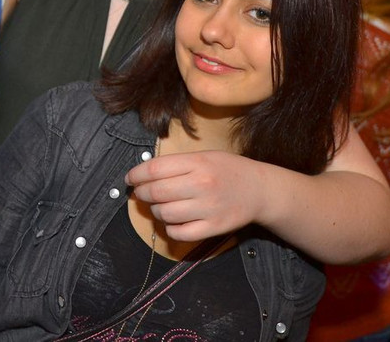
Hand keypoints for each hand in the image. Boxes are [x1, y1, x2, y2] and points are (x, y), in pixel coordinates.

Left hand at [126, 150, 266, 242]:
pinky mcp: (213, 228)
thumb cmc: (229, 170)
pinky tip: (173, 220)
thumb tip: (144, 174)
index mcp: (197, 162)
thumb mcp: (204, 156)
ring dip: (155, 211)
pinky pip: (179, 233)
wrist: (259, 189)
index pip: (154, 169)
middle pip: (156, 192)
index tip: (130, 179)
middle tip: (141, 193)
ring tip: (159, 206)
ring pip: (164, 214)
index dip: (136, 175)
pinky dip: (170, 228)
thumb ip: (176, 164)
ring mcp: (207, 208)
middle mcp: (201, 185)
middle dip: (142, 193)